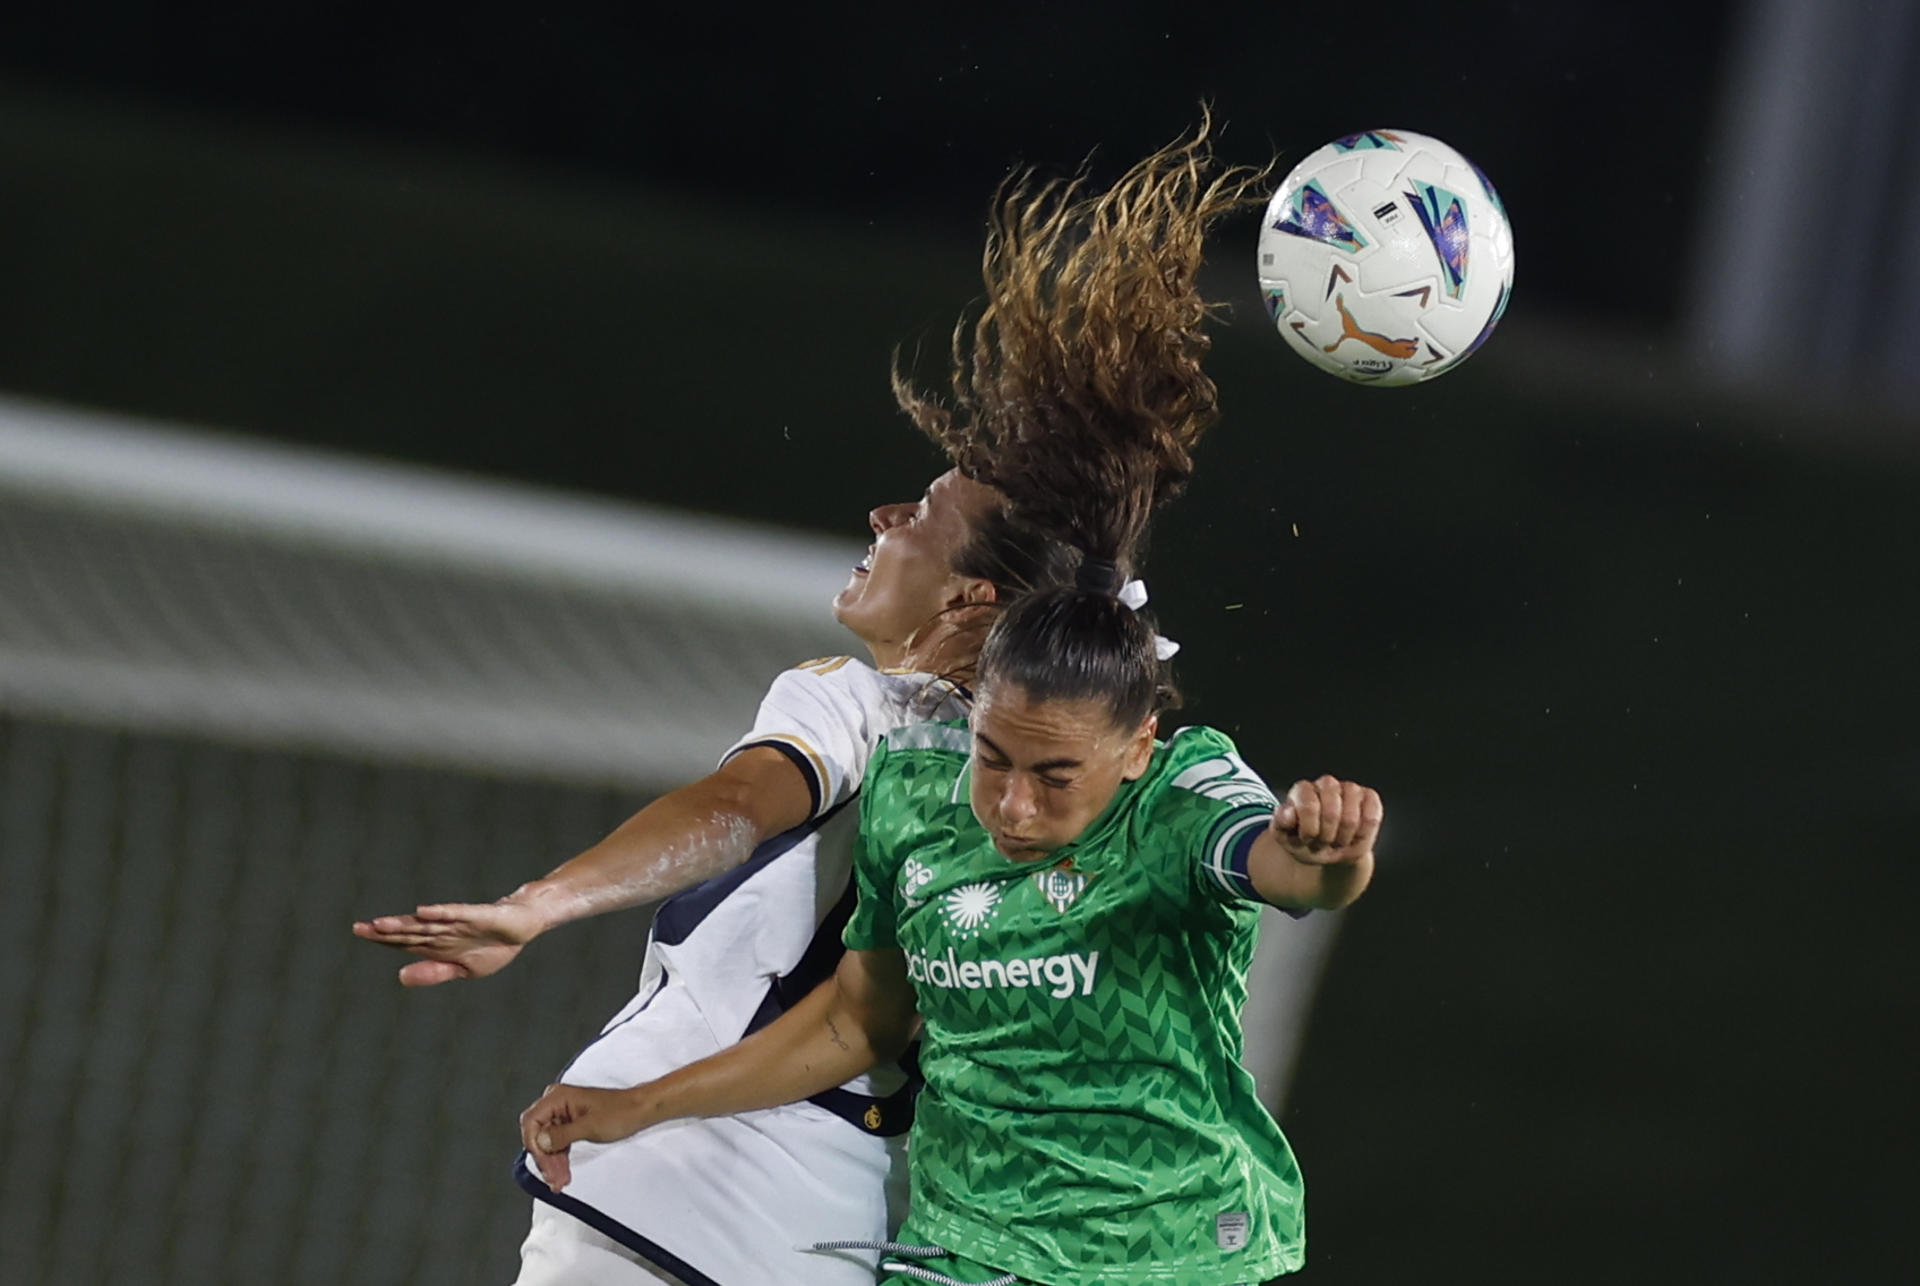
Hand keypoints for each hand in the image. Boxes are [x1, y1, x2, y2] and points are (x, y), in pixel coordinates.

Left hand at [350, 894, 546, 985]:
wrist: (524, 927)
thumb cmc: (493, 946)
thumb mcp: (464, 970)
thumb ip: (434, 972)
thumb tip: (400, 977)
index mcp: (437, 944)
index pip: (404, 941)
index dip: (383, 939)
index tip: (360, 932)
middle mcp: (443, 931)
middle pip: (409, 932)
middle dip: (385, 931)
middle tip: (359, 928)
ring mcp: (458, 922)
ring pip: (426, 924)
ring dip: (404, 924)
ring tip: (381, 924)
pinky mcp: (476, 915)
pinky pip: (455, 914)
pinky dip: (439, 913)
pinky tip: (422, 912)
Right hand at [519, 1082, 653, 1189]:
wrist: (639, 1110)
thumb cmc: (621, 1112)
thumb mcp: (590, 1126)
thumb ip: (562, 1135)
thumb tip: (541, 1142)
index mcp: (558, 1097)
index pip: (532, 1122)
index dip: (535, 1146)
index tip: (544, 1164)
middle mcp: (557, 1102)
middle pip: (538, 1134)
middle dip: (546, 1159)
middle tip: (554, 1179)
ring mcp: (563, 1112)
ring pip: (548, 1141)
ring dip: (553, 1163)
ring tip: (560, 1181)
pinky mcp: (570, 1122)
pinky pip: (558, 1142)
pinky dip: (560, 1158)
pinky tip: (563, 1173)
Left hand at [1272, 775, 1381, 866]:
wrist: (1325, 850)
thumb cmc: (1302, 841)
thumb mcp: (1285, 837)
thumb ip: (1281, 824)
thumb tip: (1289, 813)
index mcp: (1302, 790)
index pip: (1308, 806)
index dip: (1309, 830)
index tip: (1305, 839)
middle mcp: (1327, 784)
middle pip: (1331, 813)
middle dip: (1326, 837)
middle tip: (1321, 843)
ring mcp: (1350, 789)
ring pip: (1352, 817)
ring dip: (1343, 838)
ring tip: (1336, 841)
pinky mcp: (1369, 798)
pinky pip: (1372, 817)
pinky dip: (1363, 834)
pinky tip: (1353, 837)